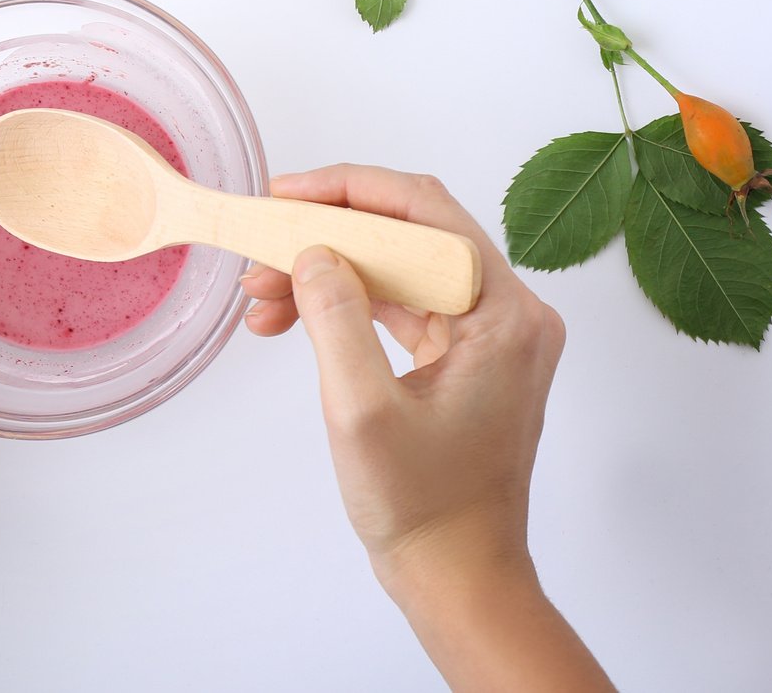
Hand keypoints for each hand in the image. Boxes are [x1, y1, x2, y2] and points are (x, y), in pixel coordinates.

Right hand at [242, 166, 610, 690]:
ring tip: (261, 296)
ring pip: (401, 271)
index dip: (348, 191)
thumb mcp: (361, 410)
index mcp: (505, 314)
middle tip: (261, 245)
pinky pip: (404, 307)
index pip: (425, 214)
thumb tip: (313, 250)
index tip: (284, 195)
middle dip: (328, 236)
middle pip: (411, 235)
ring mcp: (492, 337)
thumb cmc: (423, 509)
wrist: (459, 580)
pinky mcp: (468, 359)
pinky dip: (349, 306)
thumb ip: (335, 318)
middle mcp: (510, 313)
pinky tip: (291, 317)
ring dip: (330, 273)